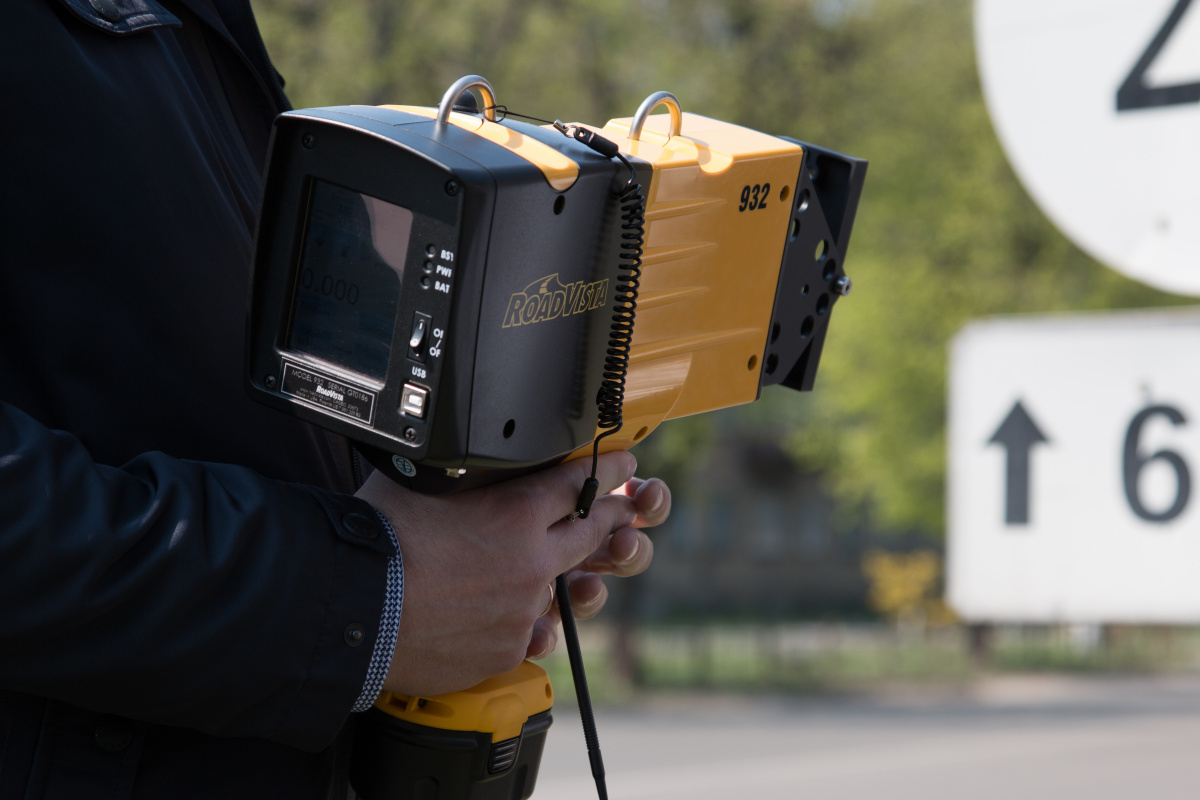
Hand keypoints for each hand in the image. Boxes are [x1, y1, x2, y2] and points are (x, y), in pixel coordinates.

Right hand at [357, 451, 664, 696]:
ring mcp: (523, 609)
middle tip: (624, 509)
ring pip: (560, 588)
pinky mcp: (506, 648)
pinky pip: (529, 631)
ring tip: (561, 569)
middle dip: (610, 518)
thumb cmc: (378, 539)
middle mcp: (532, 561)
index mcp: (517, 512)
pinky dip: (522, 619)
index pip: (579, 483)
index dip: (608, 470)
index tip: (624, 465)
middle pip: (590, 534)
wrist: (355, 608)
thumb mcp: (424, 481)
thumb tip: (466, 455)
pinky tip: (510, 613)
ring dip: (563, 575)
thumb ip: (461, 473)